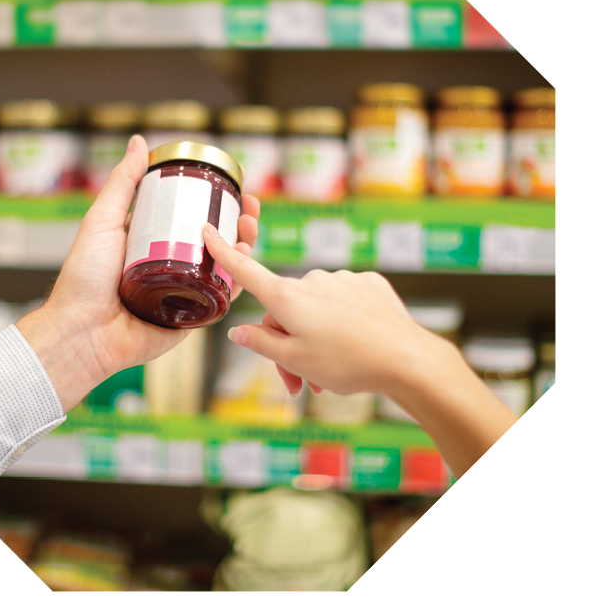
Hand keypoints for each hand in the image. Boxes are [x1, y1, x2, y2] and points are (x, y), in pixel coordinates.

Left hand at [17, 135, 259, 411]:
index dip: (216, 200)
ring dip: (244, 246)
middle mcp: (170, 264)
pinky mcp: (191, 316)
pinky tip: (246, 264)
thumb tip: (140, 142)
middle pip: (215, 238)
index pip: (191, 214)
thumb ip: (122, 183)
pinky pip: (220, 298)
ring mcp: (183, 290)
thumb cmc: (83, 278)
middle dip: (239, 221)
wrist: (81, 332)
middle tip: (251, 208)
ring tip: (251, 230)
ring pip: (224, 265)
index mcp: (151, 240)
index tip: (235, 184)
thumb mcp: (102, 221)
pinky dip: (238, 281)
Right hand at [202, 222, 518, 480]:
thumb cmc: (347, 363)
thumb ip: (261, 343)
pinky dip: (341, 322)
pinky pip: (342, 300)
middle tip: (298, 382)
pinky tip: (355, 344)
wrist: (406, 359)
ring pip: (314, 308)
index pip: (246, 270)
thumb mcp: (295, 360)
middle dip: (285, 343)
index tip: (207, 229)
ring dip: (314, 337)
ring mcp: (341, 279)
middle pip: (284, 308)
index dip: (223, 251)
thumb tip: (238, 332)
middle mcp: (312, 281)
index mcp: (288, 298)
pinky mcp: (367, 284)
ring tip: (329, 373)